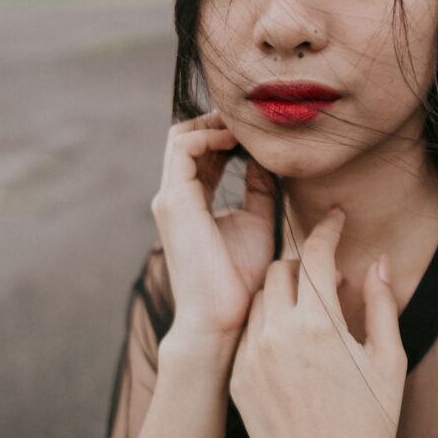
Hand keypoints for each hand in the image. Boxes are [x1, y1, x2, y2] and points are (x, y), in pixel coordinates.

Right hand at [151, 109, 278, 344]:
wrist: (221, 317)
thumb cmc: (240, 279)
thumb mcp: (258, 221)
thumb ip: (259, 189)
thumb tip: (267, 159)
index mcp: (191, 201)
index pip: (201, 152)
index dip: (227, 133)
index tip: (259, 131)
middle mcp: (175, 196)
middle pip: (187, 138)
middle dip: (219, 121)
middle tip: (253, 120)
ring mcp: (171, 198)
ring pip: (181, 137)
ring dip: (215, 124)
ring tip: (248, 126)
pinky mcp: (174, 201)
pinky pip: (184, 149)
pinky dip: (210, 135)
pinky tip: (239, 142)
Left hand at [229, 207, 405, 437]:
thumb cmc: (370, 423)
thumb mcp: (388, 361)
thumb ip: (382, 304)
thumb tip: (379, 262)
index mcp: (321, 325)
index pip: (316, 255)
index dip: (327, 230)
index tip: (336, 220)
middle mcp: (279, 334)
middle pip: (281, 269)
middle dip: (305, 264)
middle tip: (327, 277)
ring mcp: (252, 358)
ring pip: (259, 298)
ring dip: (283, 292)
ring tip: (310, 312)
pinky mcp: (238, 380)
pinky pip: (247, 332)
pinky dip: (267, 323)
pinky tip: (290, 342)